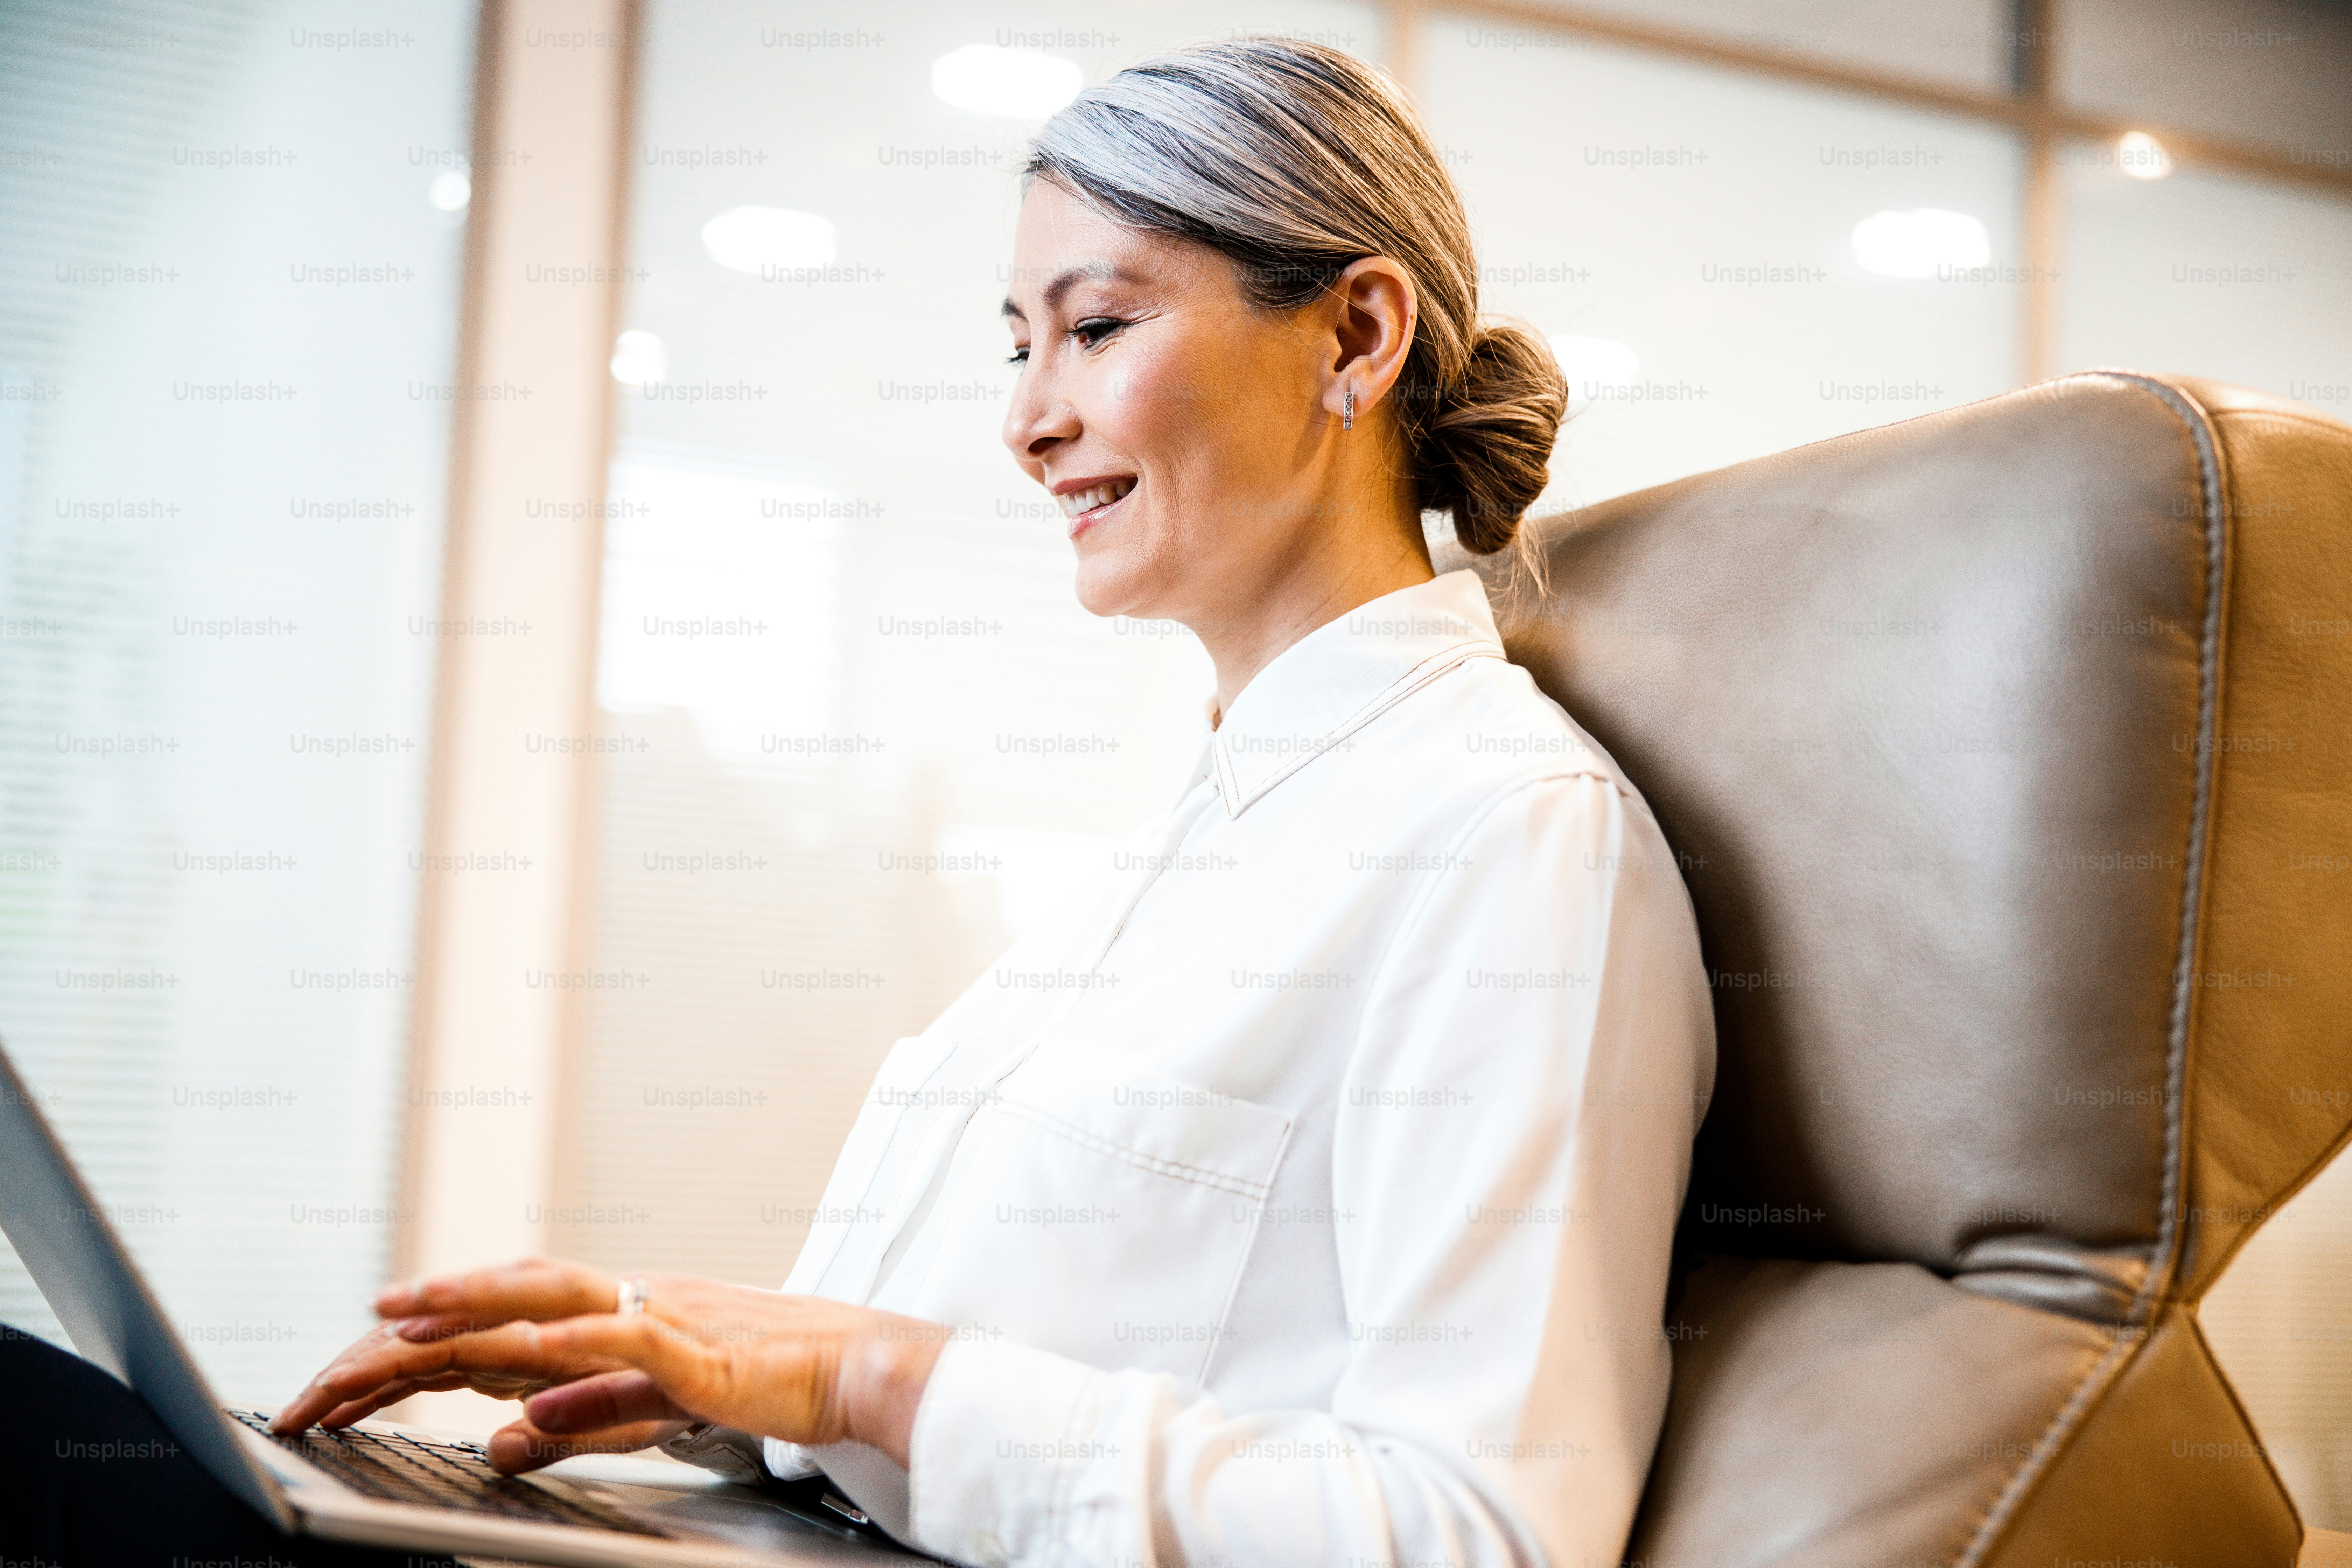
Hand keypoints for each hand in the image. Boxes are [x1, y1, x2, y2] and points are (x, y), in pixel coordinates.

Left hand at [269, 1258, 947, 1473]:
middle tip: (365, 1317)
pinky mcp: (702, 1356)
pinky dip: (576, 1355)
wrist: (856, 1367)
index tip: (372, 1335)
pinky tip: (528, 1368)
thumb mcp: (653, 1409)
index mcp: (619, 1311)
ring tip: (413, 1322)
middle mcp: (632, 1300)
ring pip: (558, 1302)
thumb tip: (501, 1443)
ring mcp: (666, 1319)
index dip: (444, 1318)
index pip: (515, 1309)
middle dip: (436, 1304)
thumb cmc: (765, 1380)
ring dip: (481, 1309)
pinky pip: (629, 1347)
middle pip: (519, 1289)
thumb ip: (580, 1418)